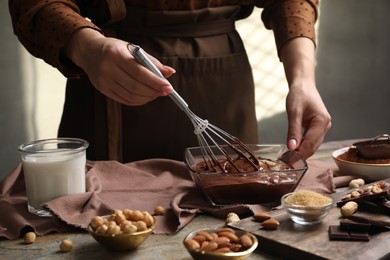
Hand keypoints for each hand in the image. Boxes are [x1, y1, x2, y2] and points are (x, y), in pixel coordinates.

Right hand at [64, 28, 174, 105]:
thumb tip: (170, 72)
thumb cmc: (115, 49)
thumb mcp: (132, 49)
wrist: (89, 52)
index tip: (169, 87)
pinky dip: (138, 100)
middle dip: (153, 91)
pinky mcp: (103, 89)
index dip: (155, 81)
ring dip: (147, 97)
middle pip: (135, 86)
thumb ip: (151, 61)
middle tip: (165, 91)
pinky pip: (124, 100)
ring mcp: (103, 81)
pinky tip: (145, 97)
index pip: (139, 72)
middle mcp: (107, 68)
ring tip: (156, 93)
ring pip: (130, 95)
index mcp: (116, 54)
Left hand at [280, 37, 330, 158]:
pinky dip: (302, 146)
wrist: (303, 84)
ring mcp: (323, 127)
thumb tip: (291, 148)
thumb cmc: (299, 95)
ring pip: (312, 145)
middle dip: (301, 155)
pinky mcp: (317, 127)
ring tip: (288, 159)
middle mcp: (325, 126)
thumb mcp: (294, 112)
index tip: (289, 161)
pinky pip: (311, 140)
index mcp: (322, 121)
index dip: (300, 153)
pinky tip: (293, 150)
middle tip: (287, 163)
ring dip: (302, 152)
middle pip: (313, 146)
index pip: (310, 143)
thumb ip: (293, 130)